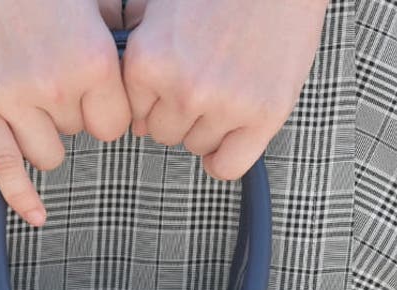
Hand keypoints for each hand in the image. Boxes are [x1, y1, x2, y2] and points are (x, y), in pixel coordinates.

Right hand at [0, 0, 130, 225]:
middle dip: (70, 114)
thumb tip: (138, 71)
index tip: (94, 97)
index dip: (105, 113)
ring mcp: (11, 98)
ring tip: (29, 95)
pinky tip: (36, 215)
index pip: (114, 126)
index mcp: (91, 60)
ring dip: (43, 135)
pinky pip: (3, 168)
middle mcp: (54, 86)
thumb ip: (116, 39)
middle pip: (79, 136)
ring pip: (47, 155)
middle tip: (51, 71)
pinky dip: (20, 196)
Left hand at [122, 0, 328, 179]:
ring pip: (197, 146)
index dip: (157, 102)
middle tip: (207, 81)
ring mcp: (224, 105)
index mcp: (149, 60)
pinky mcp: (262, 116)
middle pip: (165, 134)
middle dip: (181, 113)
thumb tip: (134, 113)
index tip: (175, 86)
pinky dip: (225, 159)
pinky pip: (226, 166)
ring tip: (228, 89)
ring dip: (208, 128)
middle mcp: (183, 88)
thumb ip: (142, 52)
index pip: (137, 115)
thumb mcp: (163, 7)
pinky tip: (231, 138)